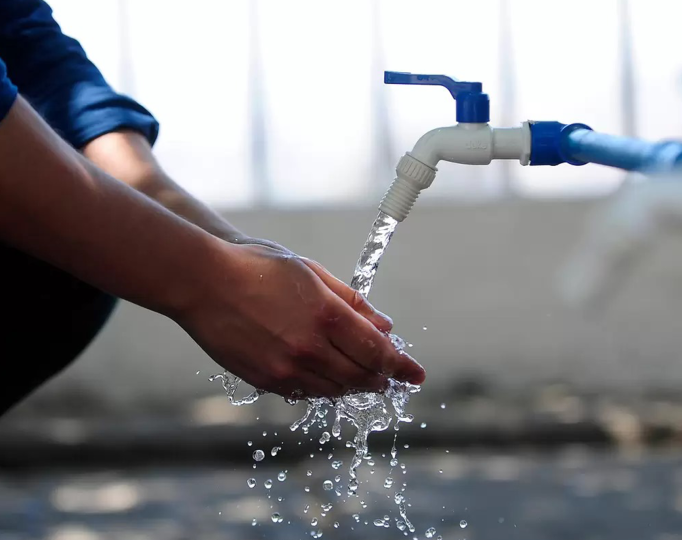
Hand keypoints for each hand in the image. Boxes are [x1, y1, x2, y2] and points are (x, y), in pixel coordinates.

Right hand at [175, 239, 424, 397]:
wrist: (203, 283)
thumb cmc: (259, 268)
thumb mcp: (312, 274)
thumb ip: (352, 302)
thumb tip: (385, 326)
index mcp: (327, 314)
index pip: (378, 351)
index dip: (401, 365)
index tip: (416, 374)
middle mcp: (310, 347)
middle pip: (361, 376)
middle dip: (381, 378)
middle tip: (391, 378)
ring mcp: (287, 368)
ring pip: (335, 390)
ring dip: (354, 384)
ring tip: (362, 376)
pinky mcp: (266, 381)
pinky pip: (306, 393)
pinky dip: (323, 387)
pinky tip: (326, 375)